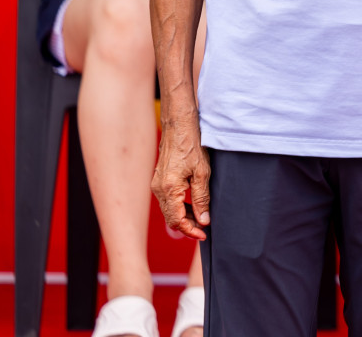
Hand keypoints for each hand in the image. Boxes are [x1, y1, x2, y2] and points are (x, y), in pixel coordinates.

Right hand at [152, 116, 210, 239]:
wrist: (179, 126)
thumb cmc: (192, 145)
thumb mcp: (202, 173)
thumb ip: (202, 198)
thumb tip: (203, 220)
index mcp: (169, 189)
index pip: (177, 220)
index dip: (190, 231)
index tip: (204, 234)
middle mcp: (158, 189)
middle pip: (171, 218)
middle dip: (187, 226)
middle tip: (204, 228)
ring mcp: (157, 184)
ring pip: (169, 210)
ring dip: (183, 216)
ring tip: (201, 218)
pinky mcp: (159, 180)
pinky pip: (167, 200)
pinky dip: (179, 206)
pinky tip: (192, 205)